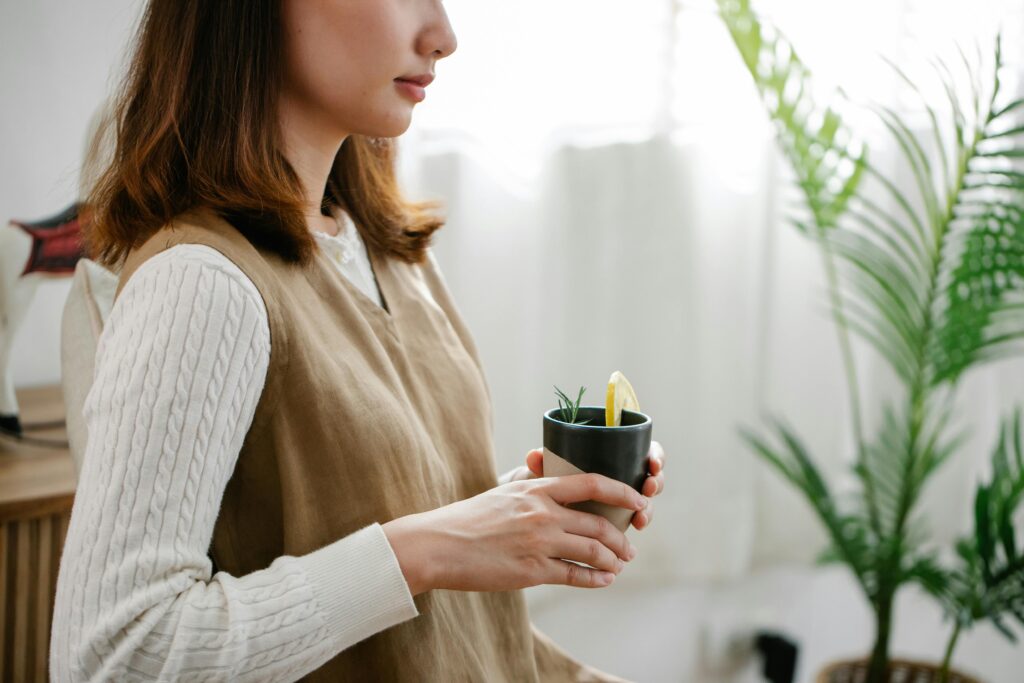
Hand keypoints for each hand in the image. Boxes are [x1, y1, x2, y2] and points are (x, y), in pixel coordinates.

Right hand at [383, 473, 644, 593]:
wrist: (439, 544)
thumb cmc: (469, 517)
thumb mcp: (503, 491)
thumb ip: (530, 483)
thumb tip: (547, 471)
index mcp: (537, 489)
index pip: (592, 483)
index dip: (622, 492)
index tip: (639, 500)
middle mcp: (542, 513)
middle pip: (598, 524)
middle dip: (620, 538)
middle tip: (628, 547)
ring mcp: (539, 543)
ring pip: (592, 551)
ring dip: (612, 560)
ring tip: (618, 565)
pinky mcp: (532, 571)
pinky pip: (575, 575)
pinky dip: (595, 579)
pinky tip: (603, 581)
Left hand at [517, 440, 665, 530]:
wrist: (533, 513)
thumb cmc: (541, 487)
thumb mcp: (540, 475)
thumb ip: (540, 466)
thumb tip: (534, 456)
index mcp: (610, 455)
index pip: (641, 449)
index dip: (654, 455)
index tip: (652, 464)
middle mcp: (620, 476)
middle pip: (651, 475)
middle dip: (656, 482)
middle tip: (648, 489)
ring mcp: (621, 500)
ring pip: (646, 500)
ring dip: (649, 508)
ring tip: (641, 518)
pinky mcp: (619, 520)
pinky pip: (635, 520)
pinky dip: (639, 522)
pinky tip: (635, 528)